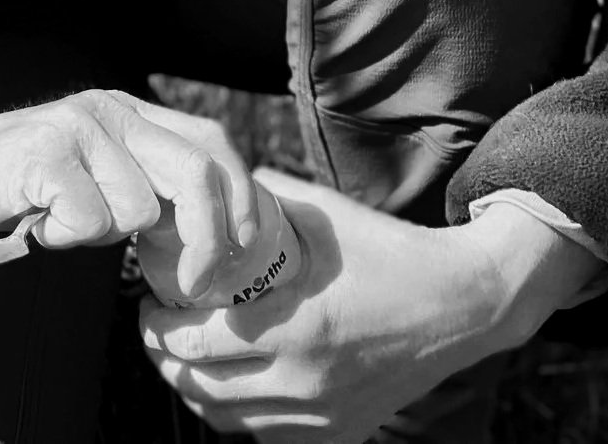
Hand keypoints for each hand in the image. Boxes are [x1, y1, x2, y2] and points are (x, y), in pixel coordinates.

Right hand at [0, 88, 258, 296]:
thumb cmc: (15, 188)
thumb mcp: (92, 177)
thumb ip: (141, 186)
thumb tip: (200, 236)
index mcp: (129, 111)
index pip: (213, 145)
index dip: (240, 201)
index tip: (242, 256)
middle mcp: (111, 109)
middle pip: (197, 174)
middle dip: (207, 241)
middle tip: (187, 286)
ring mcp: (78, 126)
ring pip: (137, 212)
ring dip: (103, 237)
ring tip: (59, 221)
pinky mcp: (45, 152)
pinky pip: (89, 223)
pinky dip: (65, 238)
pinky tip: (35, 221)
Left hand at [139, 169, 600, 440]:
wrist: (460, 305)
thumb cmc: (389, 253)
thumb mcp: (323, 216)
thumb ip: (264, 202)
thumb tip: (214, 188)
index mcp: (296, 327)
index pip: (195, 345)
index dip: (157, 327)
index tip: (148, 302)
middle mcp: (304, 382)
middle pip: (200, 389)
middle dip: (164, 358)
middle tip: (154, 327)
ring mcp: (321, 415)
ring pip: (227, 421)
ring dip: (194, 390)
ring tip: (182, 356)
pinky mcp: (338, 433)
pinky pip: (264, 434)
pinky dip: (236, 412)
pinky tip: (229, 381)